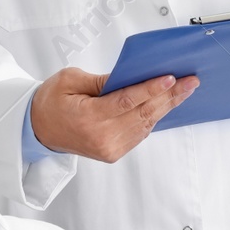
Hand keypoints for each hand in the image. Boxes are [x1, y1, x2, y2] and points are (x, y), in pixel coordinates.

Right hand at [30, 68, 199, 162]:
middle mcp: (102, 137)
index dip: (151, 89)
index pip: (127, 101)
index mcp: (88, 118)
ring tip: (185, 90)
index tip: (171, 78)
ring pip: (146, 124)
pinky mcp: (114, 153)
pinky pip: (140, 132)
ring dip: (167, 106)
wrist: (38, 130)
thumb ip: (102, 81)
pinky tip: (167, 103)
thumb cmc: (51, 101)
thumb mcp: (70, 80)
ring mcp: (110, 148)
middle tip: (191, 81)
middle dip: (169, 96)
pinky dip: (154, 116)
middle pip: (143, 113)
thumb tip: (131, 76)